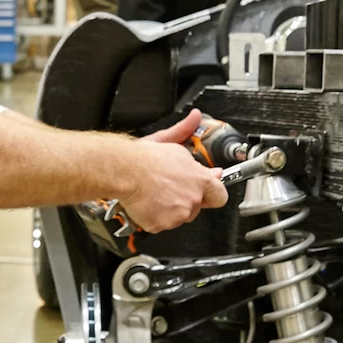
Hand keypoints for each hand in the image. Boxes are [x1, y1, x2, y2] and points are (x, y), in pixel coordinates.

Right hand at [120, 111, 226, 231]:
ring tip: (155, 194)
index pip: (220, 195)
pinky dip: (153, 217)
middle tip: (169, 188)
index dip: (213, 193)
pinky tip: (147, 203)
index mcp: (200, 180)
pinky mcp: (161, 224)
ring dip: (169, 209)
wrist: (122, 171)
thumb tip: (195, 118)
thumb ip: (186, 132)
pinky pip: (161, 225)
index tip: (207, 191)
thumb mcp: (169, 141)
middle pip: (197, 206)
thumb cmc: (143, 158)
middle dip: (186, 199)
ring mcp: (178, 214)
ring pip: (179, 217)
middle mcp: (192, 199)